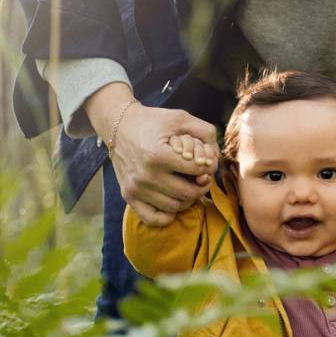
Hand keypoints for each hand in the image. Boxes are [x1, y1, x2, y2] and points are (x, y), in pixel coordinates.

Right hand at [110, 105, 219, 225]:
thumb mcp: (179, 117)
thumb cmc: (152, 121)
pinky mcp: (128, 196)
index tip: (206, 163)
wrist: (118, 126)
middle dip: (201, 186)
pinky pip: (153, 219)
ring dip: (187, 200)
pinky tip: (172, 201)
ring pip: (175, 207)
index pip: (197, 170)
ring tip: (188, 187)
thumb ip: (204, 131)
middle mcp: (146, 175)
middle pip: (188, 193)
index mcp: (158, 155)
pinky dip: (167, 215)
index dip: (208, 167)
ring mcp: (136, 188)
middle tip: (202, 178)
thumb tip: (217, 155)